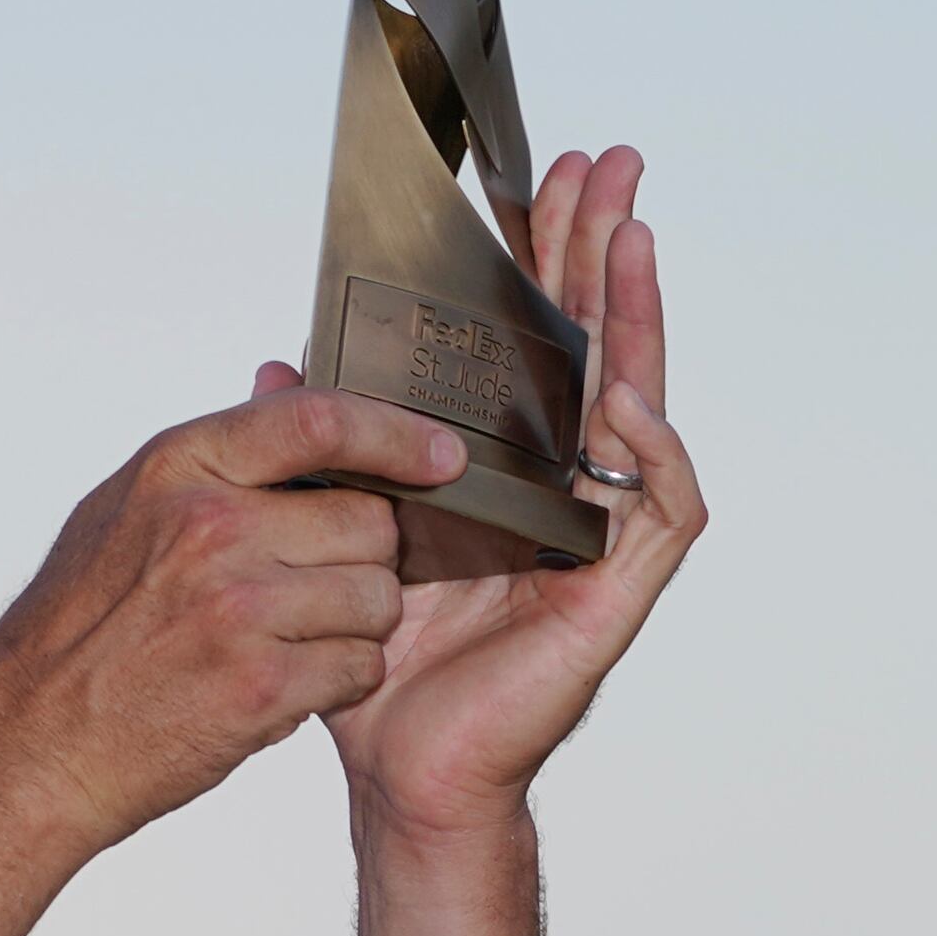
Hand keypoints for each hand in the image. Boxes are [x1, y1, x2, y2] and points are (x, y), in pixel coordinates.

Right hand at [0, 385, 467, 851]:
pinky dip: (341, 680)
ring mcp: (237, 609)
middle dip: (365, 556)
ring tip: (296, 641)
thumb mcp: (123, 512)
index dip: (396, 431)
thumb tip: (280, 383)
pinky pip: (359, 667)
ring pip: (375, 597)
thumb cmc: (77, 631)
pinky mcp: (260, 686)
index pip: (317, 419)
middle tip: (320, 587)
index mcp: (178, 470)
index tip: (442, 451)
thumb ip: (211, 458)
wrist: (33, 746)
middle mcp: (210, 530)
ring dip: (357, 624)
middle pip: (366, 519)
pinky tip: (291, 684)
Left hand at [273, 142, 706, 841]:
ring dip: (641, 320)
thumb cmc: (379, 669)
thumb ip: (323, 451)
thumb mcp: (337, 536)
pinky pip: (659, 508)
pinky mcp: (615, 593)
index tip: (540, 172)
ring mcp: (600, 538)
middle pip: (599, 343)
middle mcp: (565, 488)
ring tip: (632, 241)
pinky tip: (632, 400)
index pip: (536, 339)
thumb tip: (277, 362)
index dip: (545, 259)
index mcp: (507, 466)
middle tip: (611, 162)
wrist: (402, 774)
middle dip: (605, 250)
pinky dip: (651, 452)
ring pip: (643, 405)